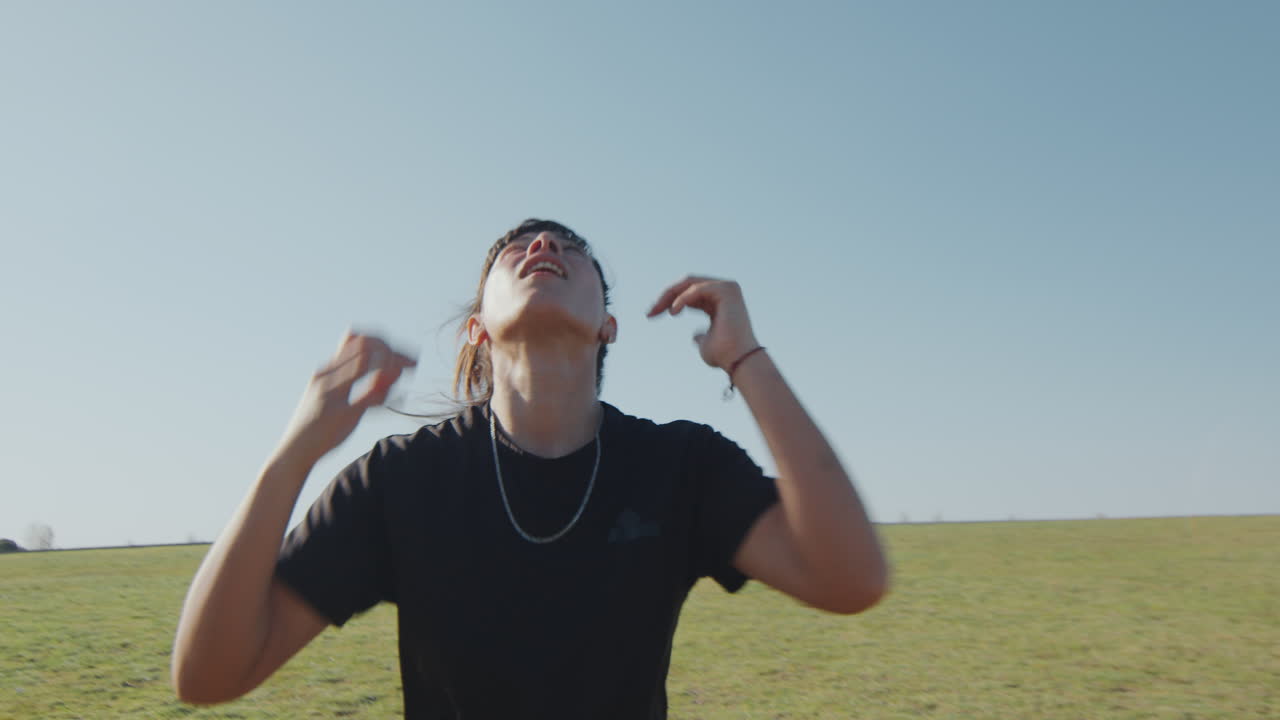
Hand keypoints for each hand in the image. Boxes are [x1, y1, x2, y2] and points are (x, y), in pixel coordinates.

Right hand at [275, 330, 416, 467]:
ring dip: (391, 365)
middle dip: (394, 351)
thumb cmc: (320, 427)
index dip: (385, 342)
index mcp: (327, 371)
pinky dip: (385, 390)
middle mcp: (326, 376)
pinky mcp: (340, 414)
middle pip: (365, 346)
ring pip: (366, 363)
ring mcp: (331, 393)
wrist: (294, 452)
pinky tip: (396, 394)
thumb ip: (363, 385)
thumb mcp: (342, 399)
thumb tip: (392, 371)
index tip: (405, 354)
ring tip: (409, 370)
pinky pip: (368, 395)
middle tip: (415, 360)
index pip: (358, 340)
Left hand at [648, 275, 759, 369]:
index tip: (651, 314)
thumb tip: (695, 336)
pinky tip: (673, 312)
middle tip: (650, 312)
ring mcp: (728, 289)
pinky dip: (682, 299)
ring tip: (657, 311)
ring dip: (670, 295)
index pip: (688, 294)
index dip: (668, 301)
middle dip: (666, 296)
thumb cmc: (723, 356)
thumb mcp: (705, 344)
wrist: (738, 361)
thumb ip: (700, 337)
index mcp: (719, 303)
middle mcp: (724, 293)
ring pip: (689, 283)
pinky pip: (697, 289)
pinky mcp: (727, 290)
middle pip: (687, 285)